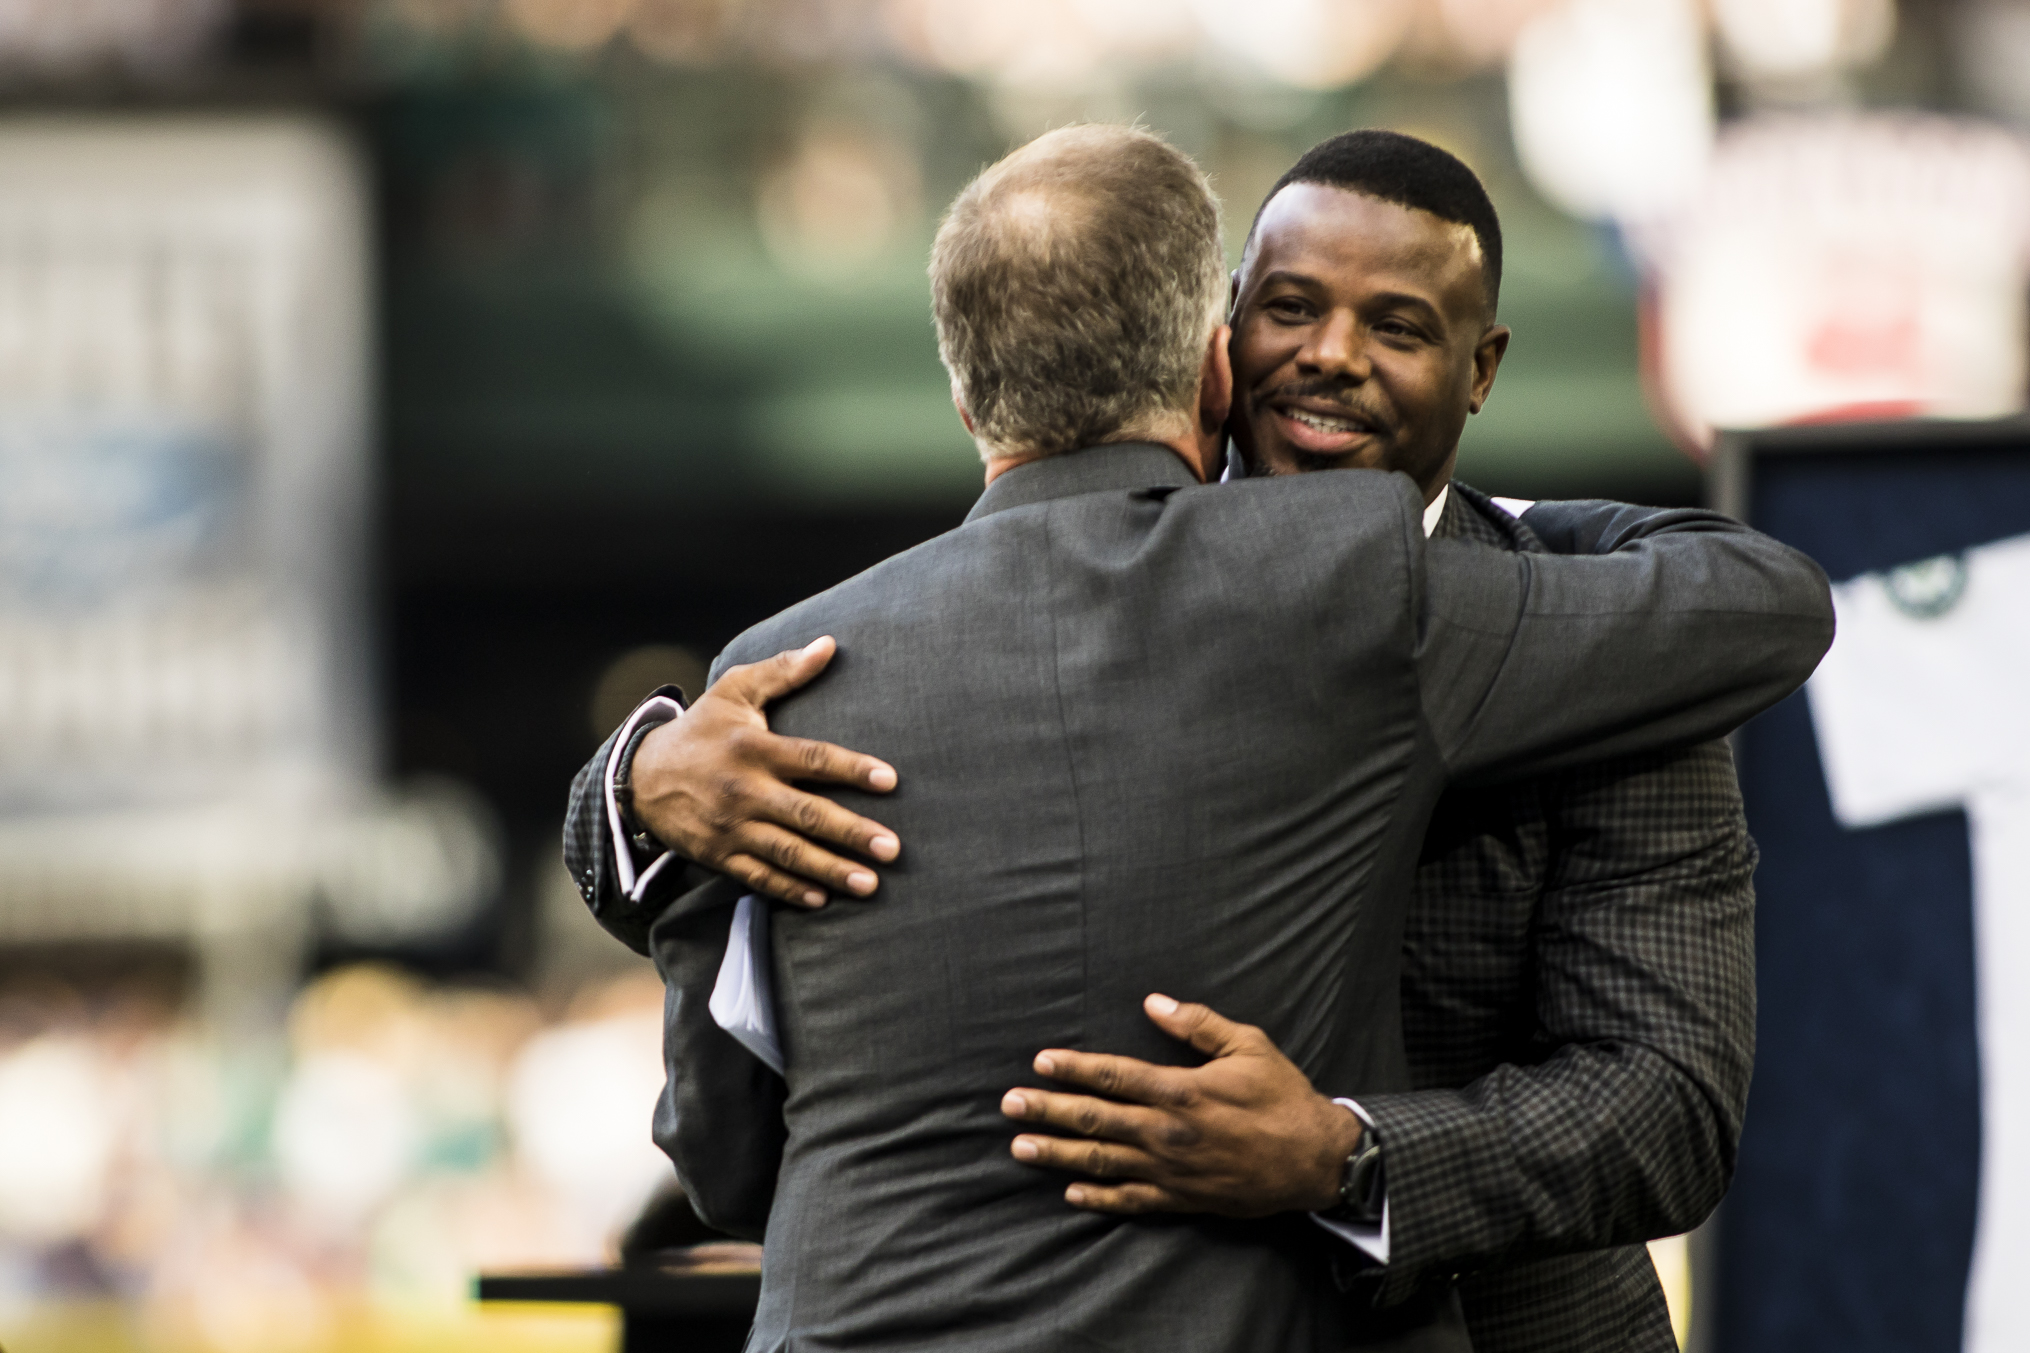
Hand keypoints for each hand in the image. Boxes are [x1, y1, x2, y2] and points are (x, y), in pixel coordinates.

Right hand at [629, 636, 899, 908]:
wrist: (640, 777)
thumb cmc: (701, 729)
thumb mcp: (734, 691)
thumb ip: (783, 671)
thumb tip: (829, 645)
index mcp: (753, 748)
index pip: (811, 758)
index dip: (851, 769)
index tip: (890, 780)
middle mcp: (744, 790)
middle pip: (806, 814)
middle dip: (851, 833)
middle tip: (892, 849)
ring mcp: (730, 827)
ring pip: (787, 853)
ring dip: (830, 870)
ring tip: (870, 884)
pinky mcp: (718, 855)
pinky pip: (758, 878)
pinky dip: (790, 890)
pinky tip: (822, 898)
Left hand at [1000, 994, 1360, 1217]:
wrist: (1315, 1161)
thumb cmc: (1283, 1098)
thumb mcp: (1249, 1046)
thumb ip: (1198, 1024)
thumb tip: (1153, 1001)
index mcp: (1181, 1091)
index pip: (1114, 1076)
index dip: (1073, 1068)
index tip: (1040, 1062)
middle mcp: (1167, 1132)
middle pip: (1095, 1119)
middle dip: (1048, 1110)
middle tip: (1008, 1106)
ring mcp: (1171, 1170)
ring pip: (1102, 1161)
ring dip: (1058, 1153)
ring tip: (1020, 1147)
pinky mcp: (1182, 1198)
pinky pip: (1131, 1200)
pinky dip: (1098, 1197)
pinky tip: (1070, 1193)